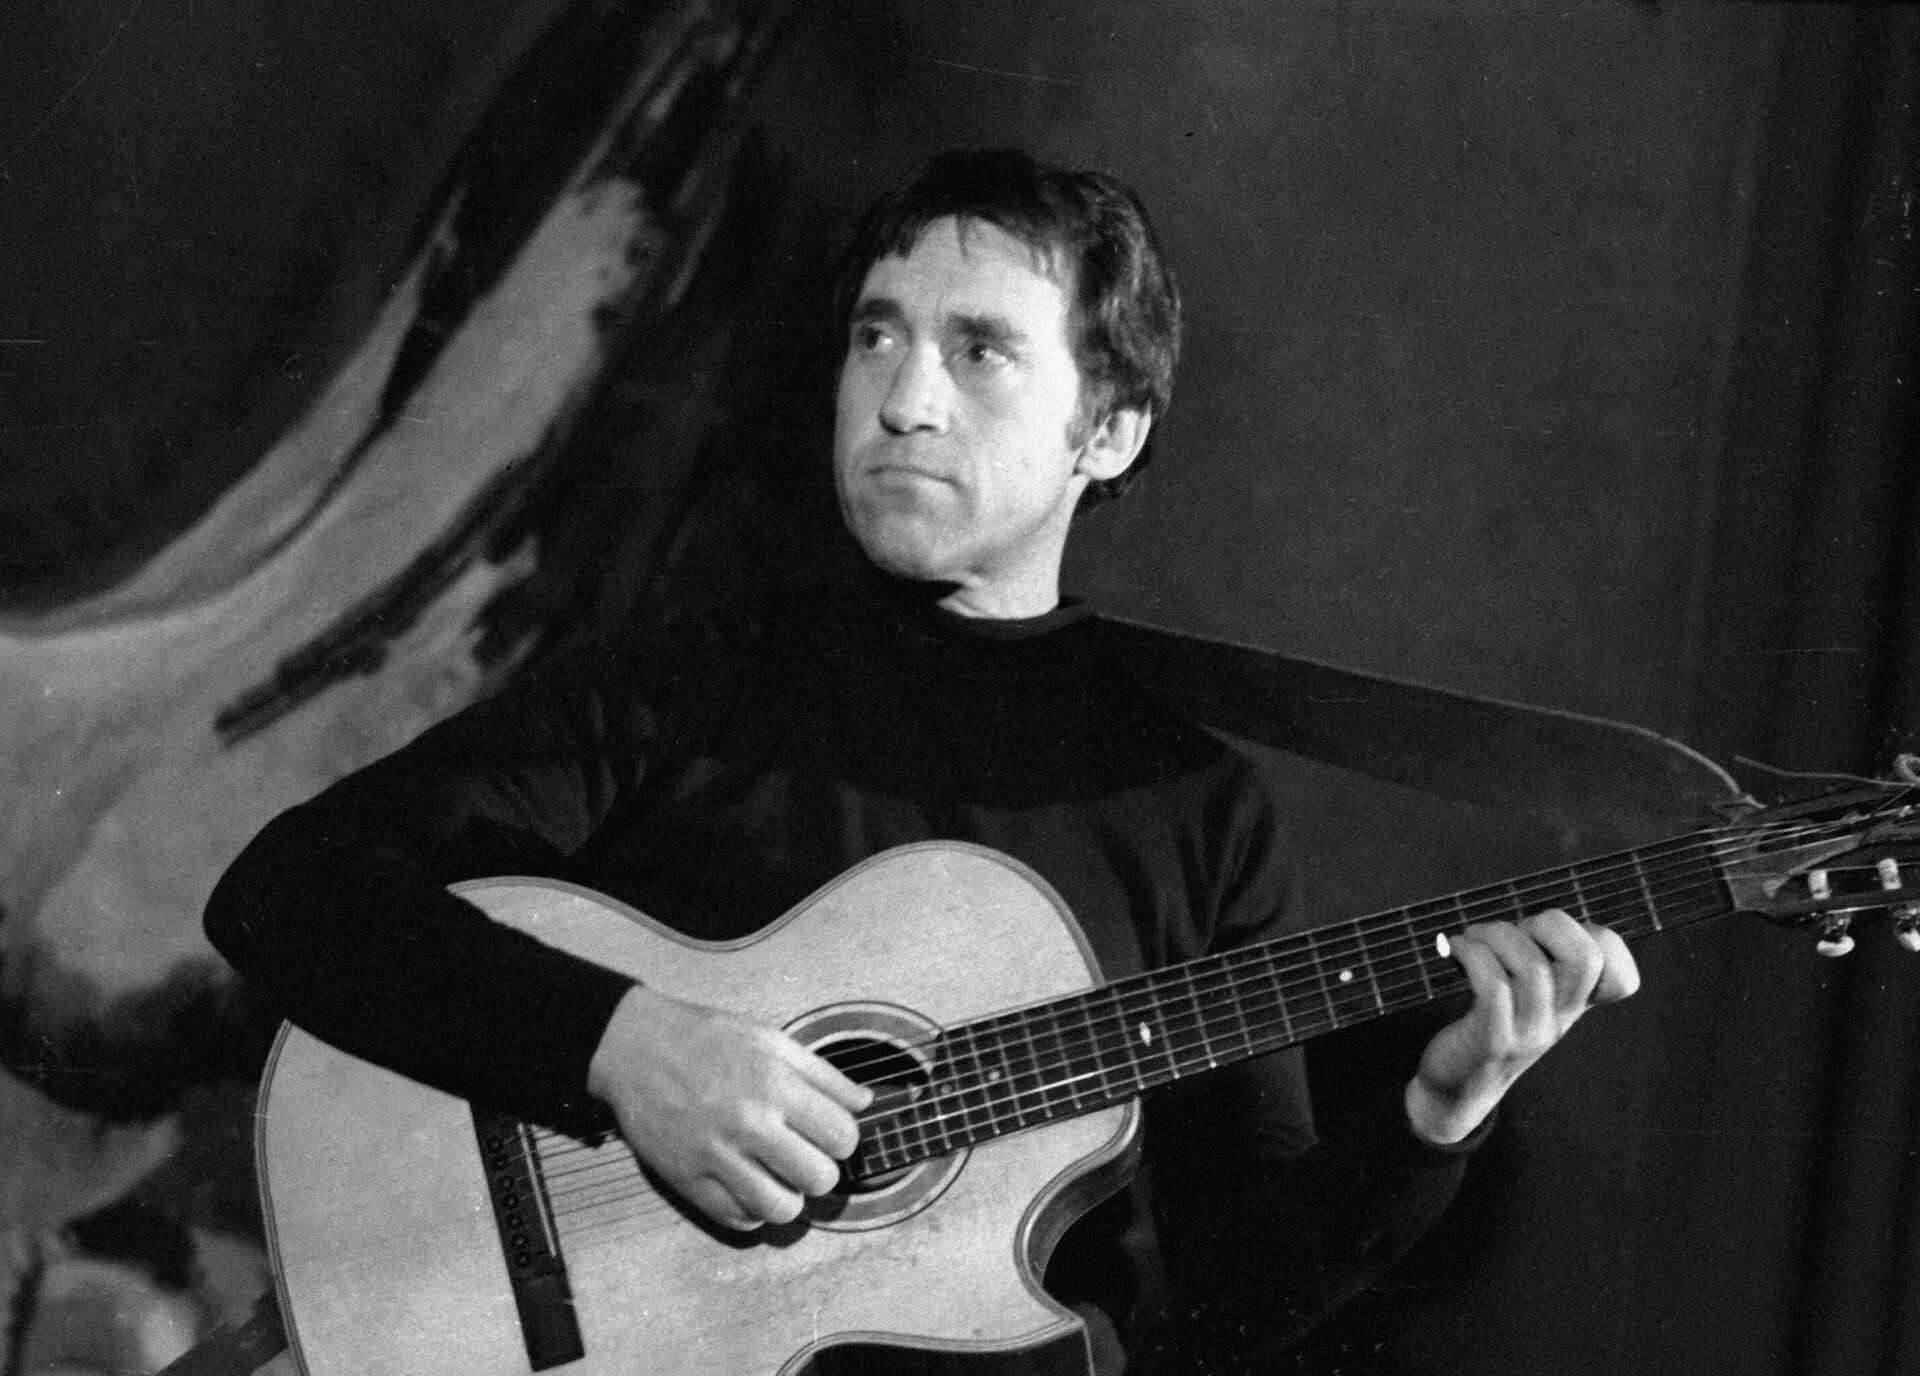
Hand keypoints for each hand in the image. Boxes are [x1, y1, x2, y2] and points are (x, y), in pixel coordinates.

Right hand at [585, 984, 871, 1230]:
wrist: (636, 1046)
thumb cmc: (707, 1038)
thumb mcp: (771, 1039)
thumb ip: (823, 1074)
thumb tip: (865, 1103)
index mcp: (775, 1082)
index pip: (843, 1135)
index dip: (842, 1138)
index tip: (826, 1133)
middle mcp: (749, 1122)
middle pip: (820, 1177)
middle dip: (819, 1169)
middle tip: (802, 1155)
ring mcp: (716, 1155)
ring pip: (782, 1209)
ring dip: (788, 1197)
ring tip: (777, 1177)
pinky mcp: (687, 1180)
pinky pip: (738, 1220)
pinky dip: (751, 1211)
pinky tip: (747, 1185)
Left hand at [1405, 909, 1638, 1145]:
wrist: (1457, 1085)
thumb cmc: (1488, 1021)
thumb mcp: (1527, 994)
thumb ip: (1543, 960)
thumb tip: (1540, 920)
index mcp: (1573, 1004)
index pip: (1621, 976)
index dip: (1598, 940)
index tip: (1550, 937)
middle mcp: (1560, 1019)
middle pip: (1585, 959)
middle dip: (1547, 924)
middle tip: (1511, 932)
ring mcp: (1529, 1032)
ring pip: (1532, 966)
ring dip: (1495, 935)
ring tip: (1471, 939)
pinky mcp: (1492, 1040)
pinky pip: (1493, 986)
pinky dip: (1472, 955)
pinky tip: (1456, 951)